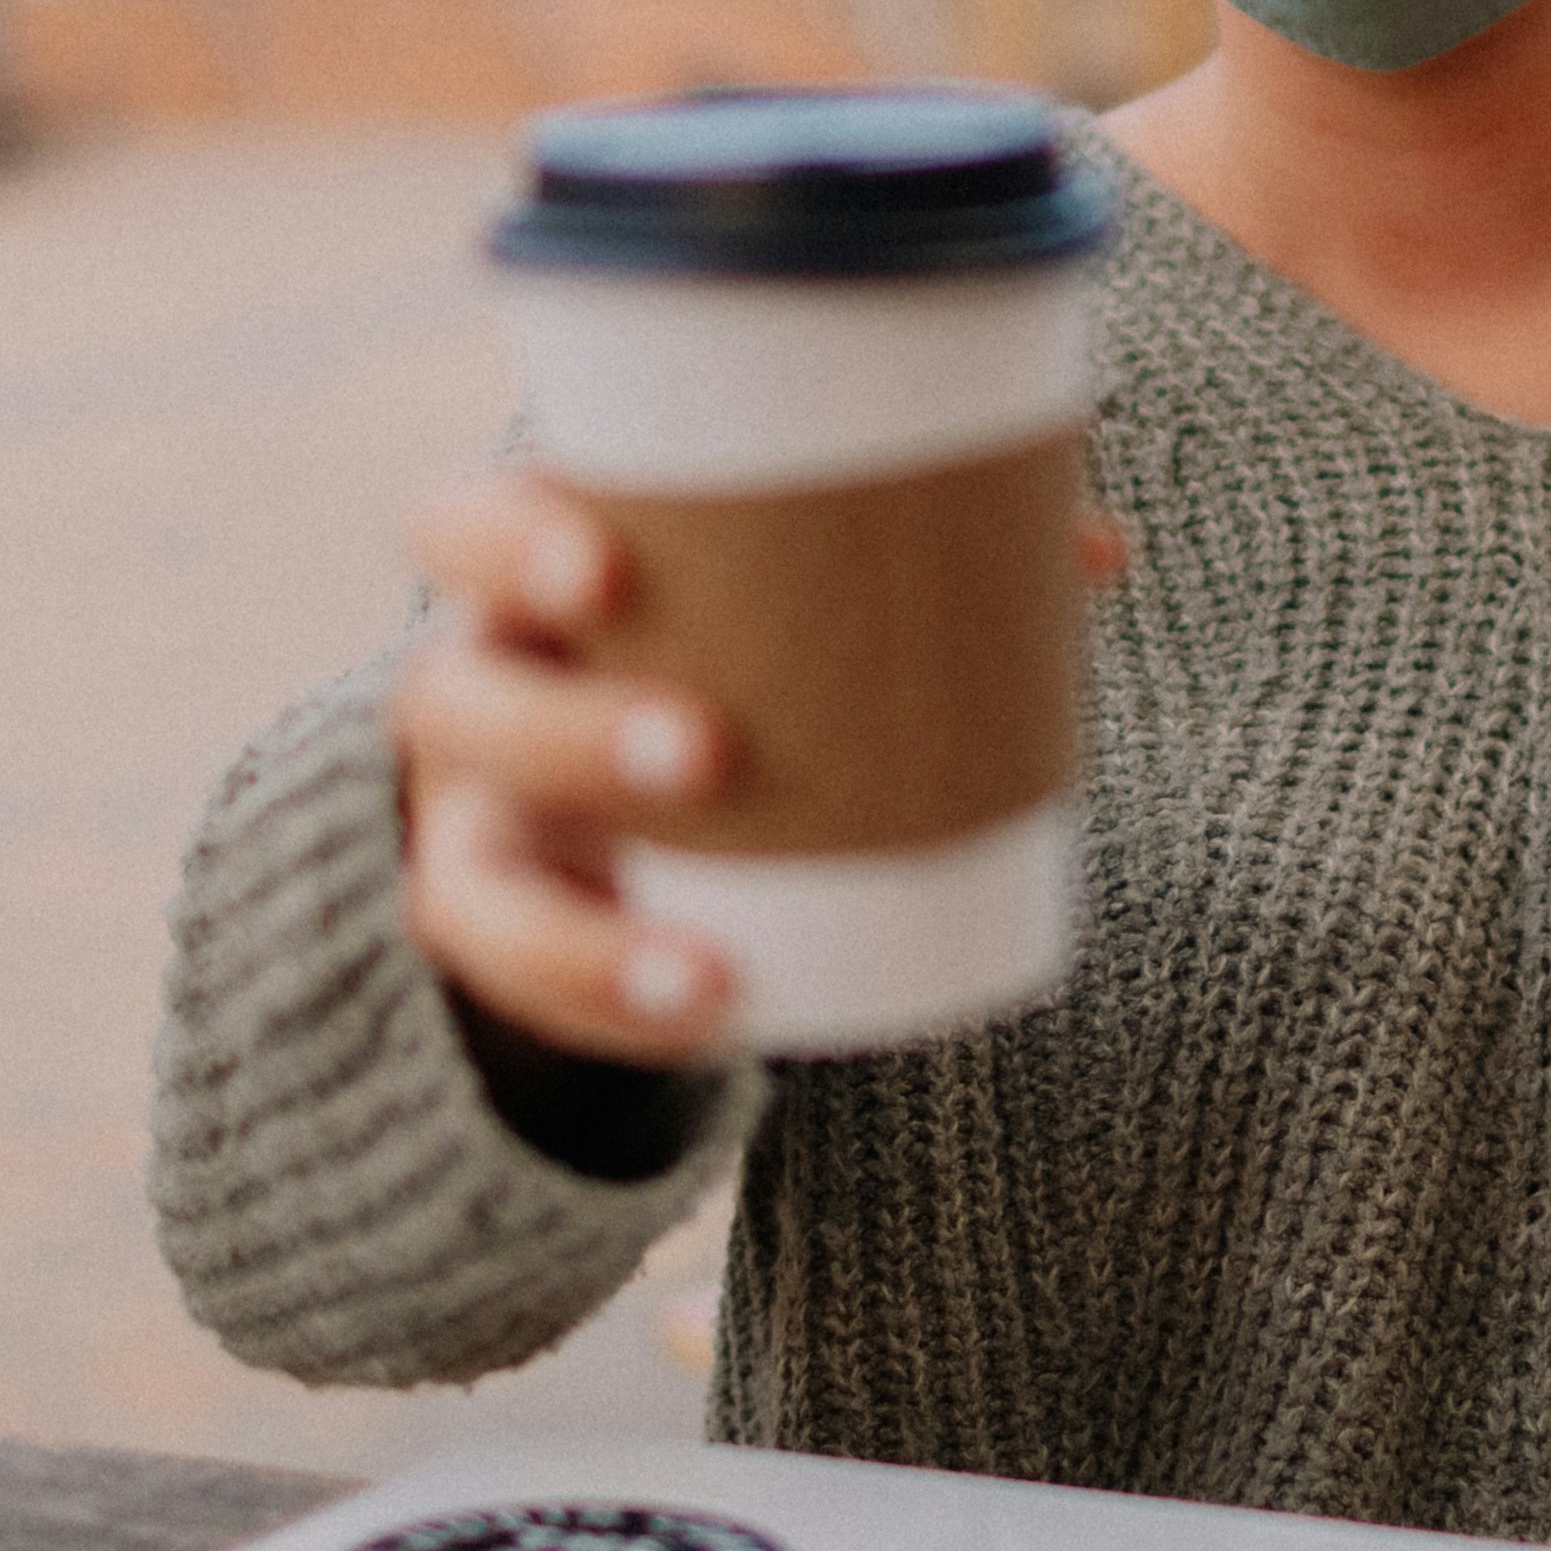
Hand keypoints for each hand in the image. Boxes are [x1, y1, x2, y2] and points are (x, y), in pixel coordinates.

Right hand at [394, 474, 1144, 1075]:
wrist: (623, 788)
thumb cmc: (725, 638)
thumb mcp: (779, 589)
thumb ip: (920, 554)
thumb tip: (1100, 553)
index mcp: (528, 576)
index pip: (459, 529)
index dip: (506, 539)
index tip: (607, 565)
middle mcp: (475, 694)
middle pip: (450, 701)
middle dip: (563, 731)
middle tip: (704, 749)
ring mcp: (477, 831)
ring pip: (463, 889)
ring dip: (575, 940)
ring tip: (706, 972)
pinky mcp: (514, 937)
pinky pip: (528, 1000)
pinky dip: (616, 1016)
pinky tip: (711, 1021)